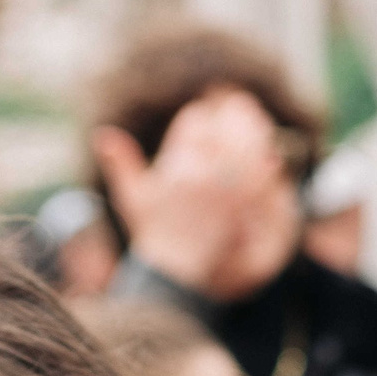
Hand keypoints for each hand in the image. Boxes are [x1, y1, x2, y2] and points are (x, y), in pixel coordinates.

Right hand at [93, 87, 301, 302]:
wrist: (177, 269)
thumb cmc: (154, 233)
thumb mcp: (132, 197)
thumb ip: (120, 163)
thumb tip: (103, 135)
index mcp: (177, 165)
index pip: (195, 121)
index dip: (204, 113)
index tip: (210, 110)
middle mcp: (201, 173)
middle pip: (227, 128)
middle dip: (236, 113)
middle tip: (244, 106)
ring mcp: (224, 191)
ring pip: (248, 148)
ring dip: (257, 132)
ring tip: (262, 125)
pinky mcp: (243, 207)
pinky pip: (262, 177)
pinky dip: (268, 165)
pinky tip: (272, 159)